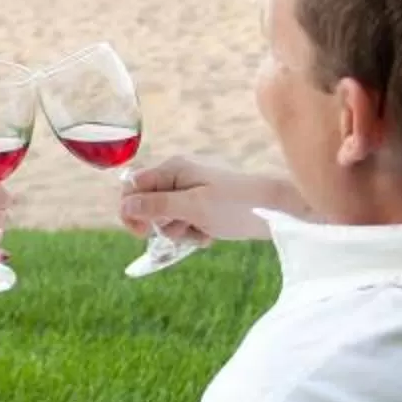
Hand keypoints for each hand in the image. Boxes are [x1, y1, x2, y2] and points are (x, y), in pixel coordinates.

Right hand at [120, 154, 295, 245]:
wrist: (276, 211)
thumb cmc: (236, 206)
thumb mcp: (194, 208)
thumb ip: (157, 206)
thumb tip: (125, 206)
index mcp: (173, 168)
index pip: (133, 186)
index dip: (131, 211)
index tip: (141, 233)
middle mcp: (179, 175)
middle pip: (148, 204)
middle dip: (162, 223)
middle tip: (183, 229)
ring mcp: (191, 189)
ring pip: (166, 217)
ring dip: (181, 230)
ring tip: (203, 231)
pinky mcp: (203, 203)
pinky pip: (184, 221)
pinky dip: (193, 231)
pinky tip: (210, 233)